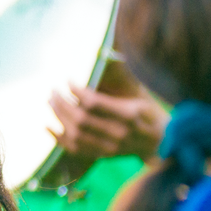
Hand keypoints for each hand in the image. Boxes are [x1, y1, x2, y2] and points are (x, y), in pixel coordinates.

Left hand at [48, 83, 168, 162]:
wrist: (161, 144)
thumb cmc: (149, 111)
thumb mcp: (139, 92)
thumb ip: (120, 78)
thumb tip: (102, 54)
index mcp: (128, 114)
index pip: (93, 103)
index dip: (76, 91)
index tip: (68, 80)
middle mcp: (118, 133)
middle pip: (80, 119)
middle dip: (62, 102)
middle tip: (53, 90)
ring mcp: (109, 147)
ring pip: (75, 134)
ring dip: (59, 116)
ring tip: (51, 101)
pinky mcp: (102, 155)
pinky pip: (74, 149)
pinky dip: (58, 138)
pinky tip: (48, 126)